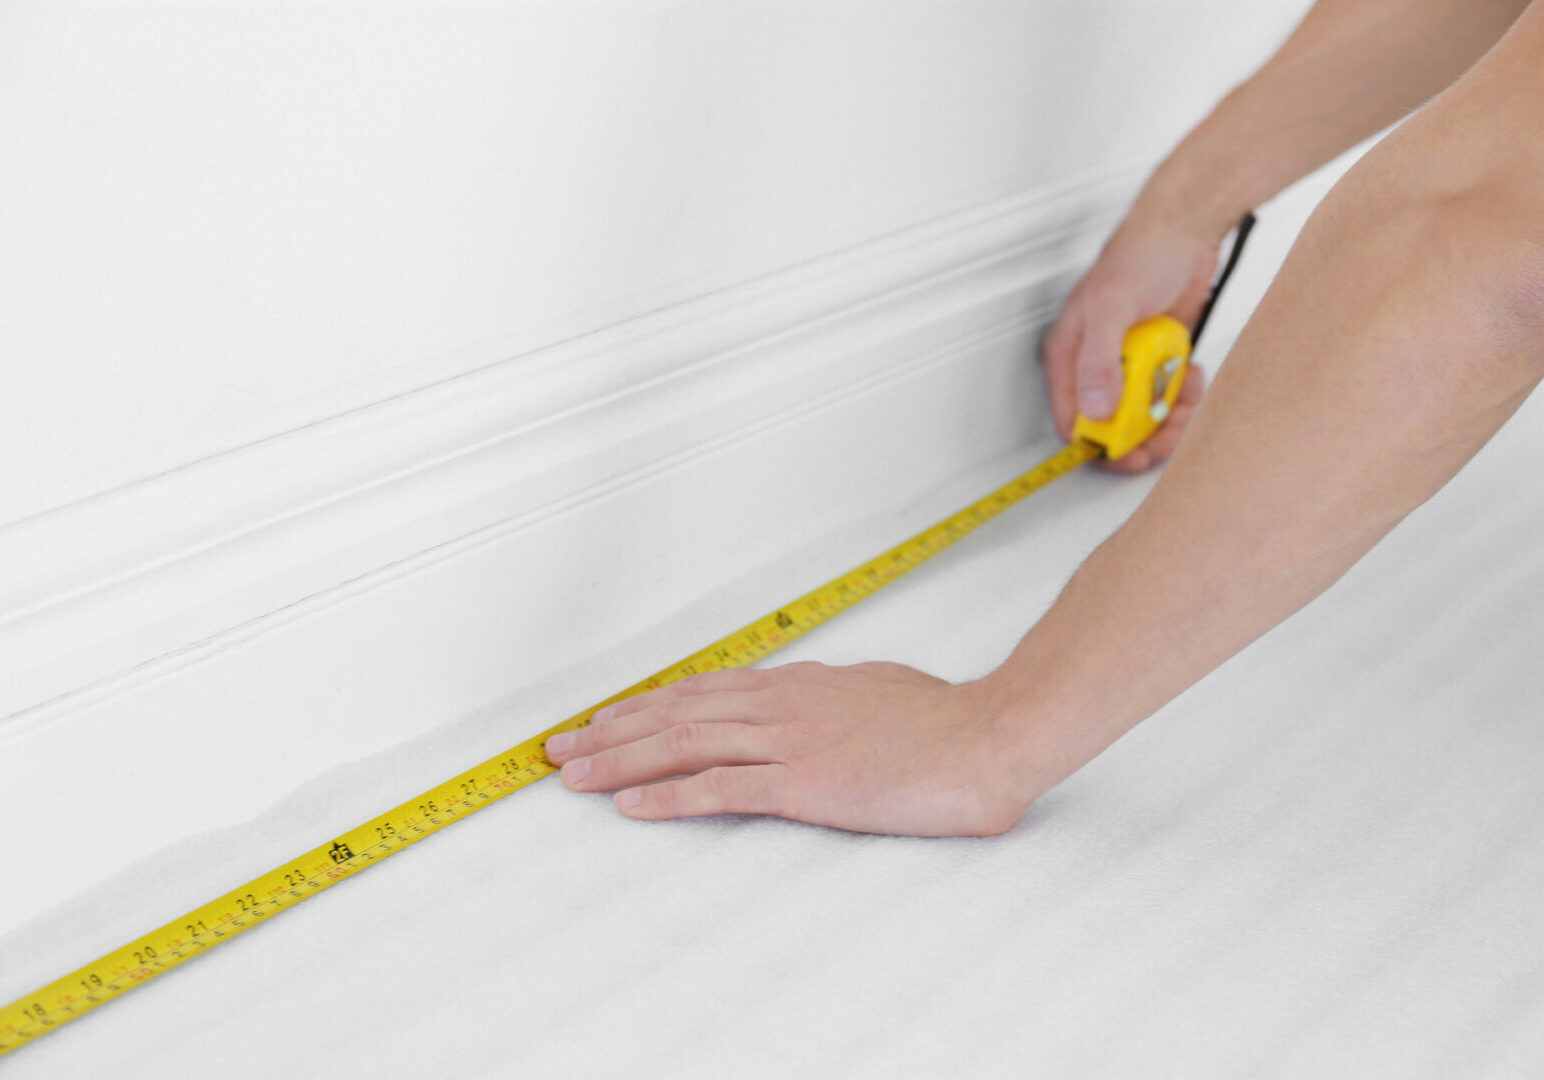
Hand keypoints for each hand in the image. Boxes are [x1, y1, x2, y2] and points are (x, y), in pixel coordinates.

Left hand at [541, 661, 1026, 836]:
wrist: (990, 737)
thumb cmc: (945, 721)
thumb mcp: (876, 691)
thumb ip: (832, 698)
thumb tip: (812, 698)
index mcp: (798, 685)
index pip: (703, 692)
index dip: (646, 707)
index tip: (605, 720)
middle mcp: (782, 705)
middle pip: (677, 713)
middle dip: (612, 730)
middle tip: (560, 747)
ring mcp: (791, 741)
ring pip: (685, 743)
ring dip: (621, 761)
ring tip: (574, 775)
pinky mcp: (807, 783)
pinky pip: (724, 788)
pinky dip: (671, 797)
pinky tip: (633, 805)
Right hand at [1042, 213, 1220, 472]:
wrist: (1186, 232)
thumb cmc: (1141, 255)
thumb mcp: (1112, 307)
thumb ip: (1098, 359)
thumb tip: (1093, 406)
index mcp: (1070, 357)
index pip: (1072, 420)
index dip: (1097, 445)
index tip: (1128, 454)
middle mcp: (1096, 367)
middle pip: (1111, 427)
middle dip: (1144, 434)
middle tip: (1169, 427)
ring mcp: (1128, 366)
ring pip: (1143, 417)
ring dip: (1170, 415)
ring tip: (1185, 395)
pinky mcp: (1156, 363)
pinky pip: (1167, 397)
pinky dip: (1184, 396)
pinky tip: (1191, 375)